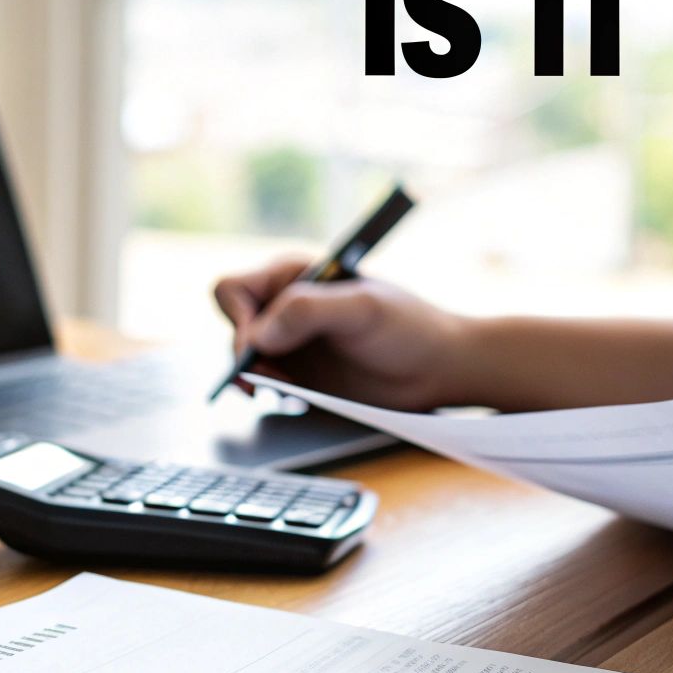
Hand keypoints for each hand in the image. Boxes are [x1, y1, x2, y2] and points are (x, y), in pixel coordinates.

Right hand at [213, 256, 468, 410]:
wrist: (439, 368)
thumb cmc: (409, 328)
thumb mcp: (362, 309)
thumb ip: (308, 311)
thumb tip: (258, 337)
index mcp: (292, 274)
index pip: (232, 290)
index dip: (238, 320)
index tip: (261, 348)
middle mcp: (284, 304)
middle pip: (233, 327)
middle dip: (243, 357)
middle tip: (272, 380)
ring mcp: (291, 341)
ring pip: (243, 359)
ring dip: (252, 378)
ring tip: (286, 390)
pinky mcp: (300, 373)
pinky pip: (262, 383)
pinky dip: (267, 393)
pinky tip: (295, 398)